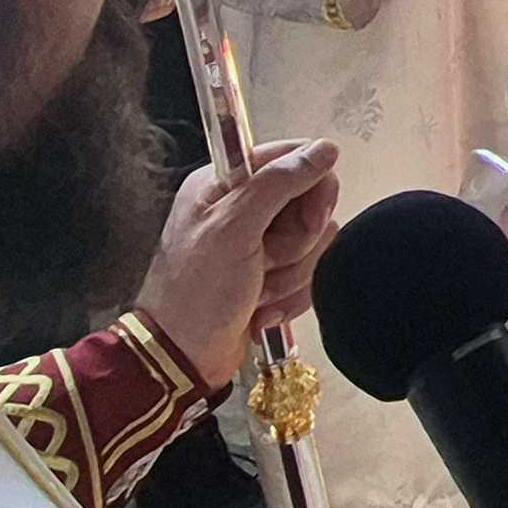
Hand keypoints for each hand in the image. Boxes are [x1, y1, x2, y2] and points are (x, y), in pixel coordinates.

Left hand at [135, 138, 342, 389]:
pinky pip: (308, 273)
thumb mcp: (234, 230)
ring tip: (257, 290)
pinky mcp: (271, 274)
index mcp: (226, 182)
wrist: (182, 358)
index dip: (312, 188)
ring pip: (314, 243)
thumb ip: (279, 184)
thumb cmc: (197, 292)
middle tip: (267, 260)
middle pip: (311, 203)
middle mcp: (243, 206)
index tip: (309, 218)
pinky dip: (289, 296)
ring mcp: (258, 242)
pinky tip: (261, 308)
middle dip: (297, 242)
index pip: (295, 159)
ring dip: (290, 274)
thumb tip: (324, 149)